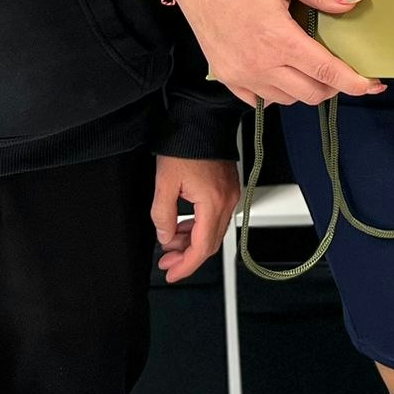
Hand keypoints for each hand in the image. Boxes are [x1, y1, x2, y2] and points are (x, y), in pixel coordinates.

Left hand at [150, 155, 239, 282]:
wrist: (202, 119)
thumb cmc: (186, 144)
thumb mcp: (165, 182)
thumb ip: (162, 215)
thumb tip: (165, 236)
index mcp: (213, 202)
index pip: (202, 247)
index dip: (186, 266)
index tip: (172, 273)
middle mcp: (228, 201)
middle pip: (211, 244)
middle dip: (187, 257)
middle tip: (167, 261)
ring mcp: (231, 194)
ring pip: (214, 232)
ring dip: (192, 242)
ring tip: (170, 243)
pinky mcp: (229, 188)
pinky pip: (217, 217)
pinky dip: (200, 227)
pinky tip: (183, 225)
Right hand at [172, 0, 384, 108]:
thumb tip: (355, 0)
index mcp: (278, 39)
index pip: (326, 72)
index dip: (354, 82)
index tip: (374, 85)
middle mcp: (260, 65)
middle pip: (311, 93)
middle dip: (334, 85)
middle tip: (341, 68)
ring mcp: (242, 76)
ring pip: (288, 99)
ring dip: (307, 87)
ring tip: (310, 65)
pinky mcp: (227, 79)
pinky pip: (262, 100)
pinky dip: (279, 91)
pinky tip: (282, 71)